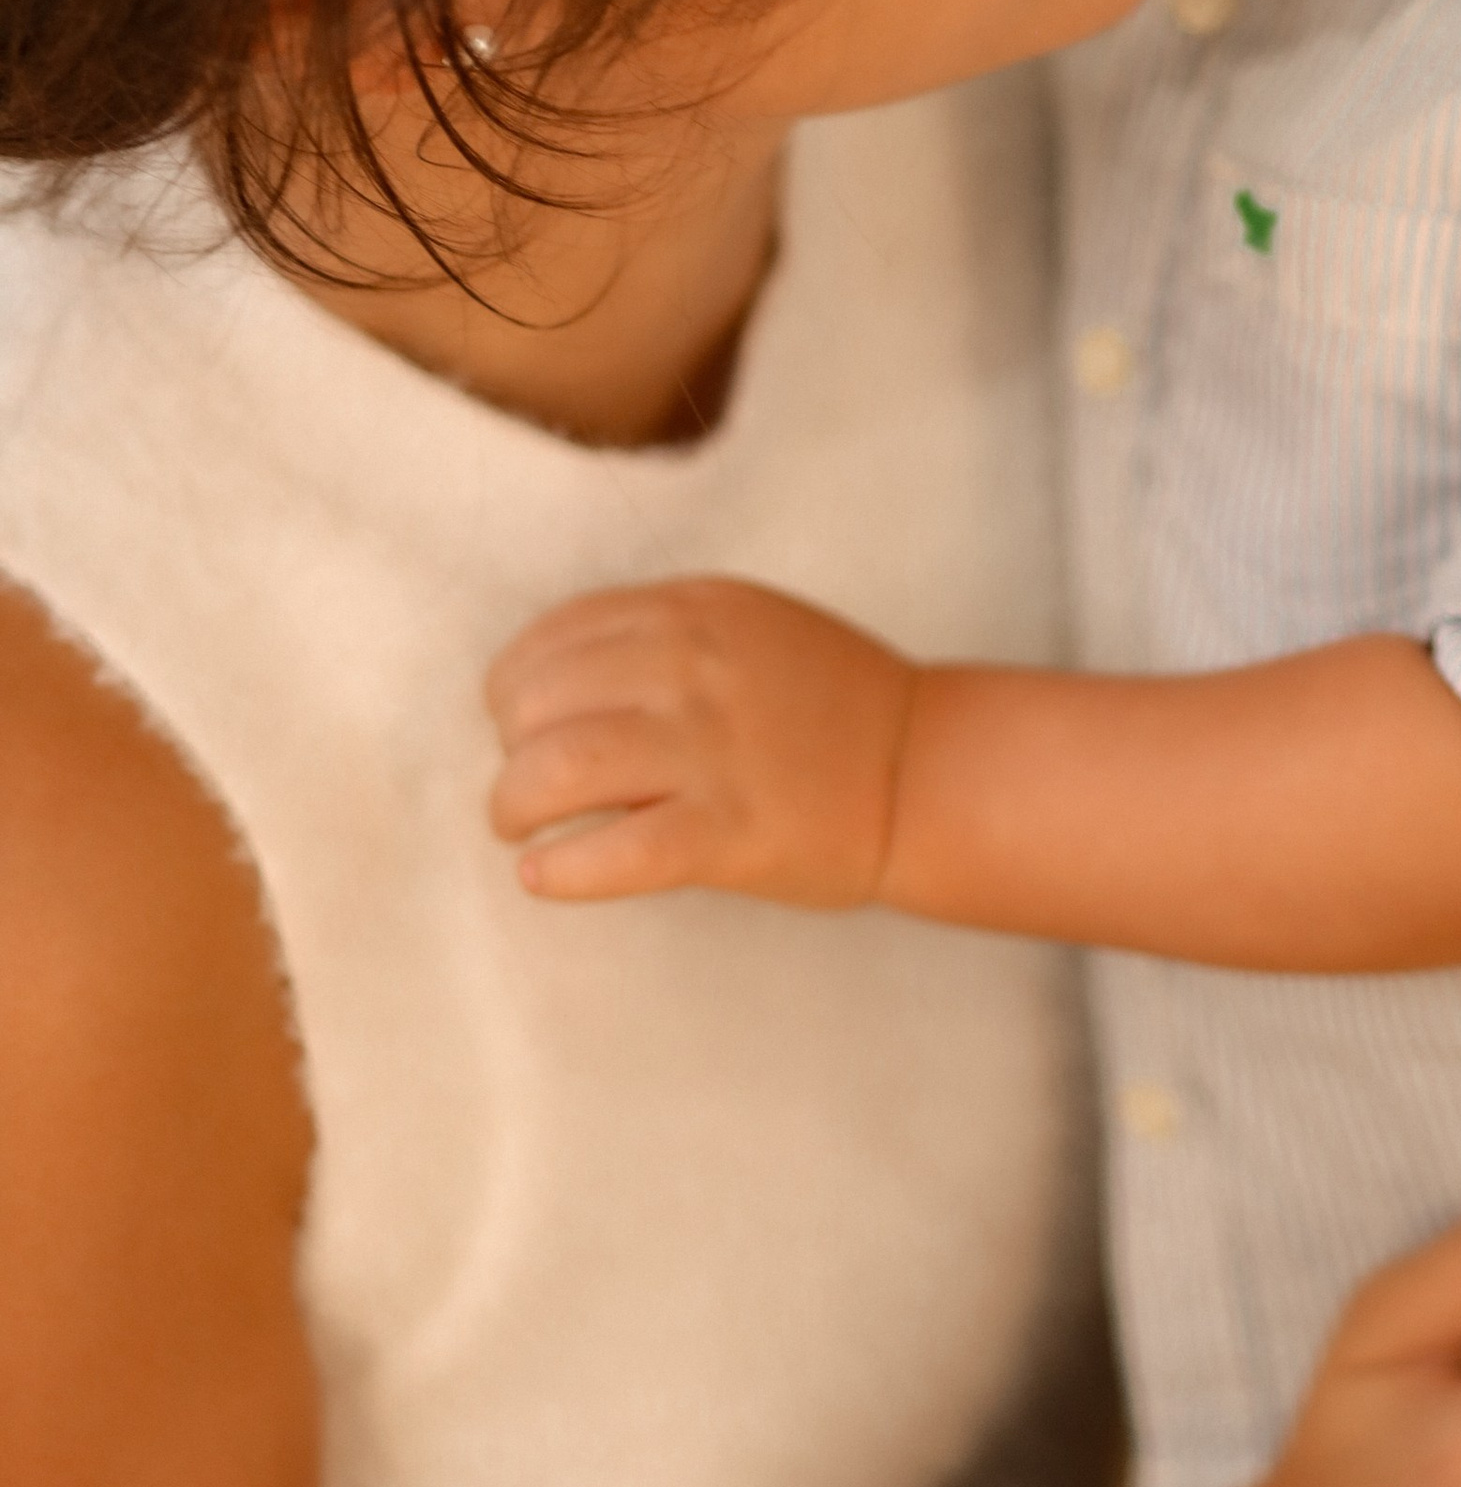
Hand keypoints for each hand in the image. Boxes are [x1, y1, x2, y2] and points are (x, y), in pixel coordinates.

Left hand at [486, 577, 910, 906]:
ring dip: (513, 806)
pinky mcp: (729, 831)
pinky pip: (612, 853)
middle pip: (537, 702)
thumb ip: (658, 639)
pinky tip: (544, 875)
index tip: (523, 724)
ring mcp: (712, 749)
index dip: (515, 687)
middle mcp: (694, 668)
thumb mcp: (746, 629)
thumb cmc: (829, 704)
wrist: (924, 770)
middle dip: (511, 748)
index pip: (553, 637)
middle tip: (527, 783)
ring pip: (556, 771)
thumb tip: (547, 692)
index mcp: (693, 611)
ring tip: (519, 827)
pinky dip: (559, 871)